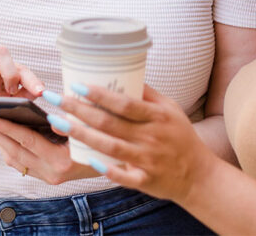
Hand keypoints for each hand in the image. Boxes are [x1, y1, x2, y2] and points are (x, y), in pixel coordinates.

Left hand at [0, 115, 98, 184]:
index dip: (7, 127)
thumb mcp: (92, 127)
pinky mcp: (50, 178)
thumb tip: (50, 110)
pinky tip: (5, 138)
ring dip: (1, 143)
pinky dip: (12, 150)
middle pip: (16, 152)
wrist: (118, 166)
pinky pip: (23, 165)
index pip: (27, 141)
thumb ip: (72, 121)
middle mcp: (54, 173)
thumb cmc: (106, 140)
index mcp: (63, 161)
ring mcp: (51, 178)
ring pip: (17, 161)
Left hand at [44, 83, 218, 202]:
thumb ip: (148, 94)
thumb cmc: (181, 137)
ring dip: (81, 135)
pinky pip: (121, 175)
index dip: (100, 94)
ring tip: (59, 123)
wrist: (199, 175)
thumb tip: (125, 74)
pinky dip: (105, 168)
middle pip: (110, 123)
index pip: (125, 104)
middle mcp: (151, 137)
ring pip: (109, 147)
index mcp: (158, 117)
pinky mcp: (145, 181)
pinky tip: (85, 158)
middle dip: (79, 111)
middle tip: (57, 100)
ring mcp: (147, 161)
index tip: (77, 85)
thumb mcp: (171, 109)